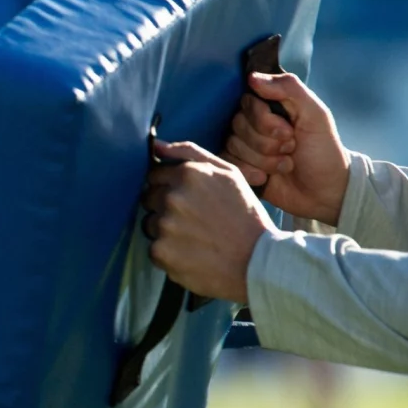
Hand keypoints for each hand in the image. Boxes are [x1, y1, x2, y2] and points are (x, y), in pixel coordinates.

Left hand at [141, 140, 280, 301]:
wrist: (258, 261)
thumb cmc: (245, 215)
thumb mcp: (228, 174)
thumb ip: (190, 153)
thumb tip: (157, 146)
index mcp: (188, 173)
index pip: (155, 176)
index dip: (169, 188)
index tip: (187, 201)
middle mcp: (172, 196)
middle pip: (149, 199)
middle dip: (164, 207)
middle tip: (193, 221)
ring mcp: (165, 225)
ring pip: (150, 224)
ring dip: (165, 230)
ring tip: (194, 238)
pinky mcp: (161, 252)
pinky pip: (153, 249)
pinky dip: (167, 253)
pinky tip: (190, 254)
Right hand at [222, 72, 348, 225]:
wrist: (326, 192)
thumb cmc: (324, 151)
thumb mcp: (316, 114)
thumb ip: (290, 88)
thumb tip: (252, 77)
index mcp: (270, 107)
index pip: (248, 104)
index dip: (265, 120)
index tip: (289, 131)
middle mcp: (253, 125)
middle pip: (238, 126)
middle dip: (268, 143)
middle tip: (291, 149)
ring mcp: (245, 147)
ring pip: (234, 147)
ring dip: (265, 161)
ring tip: (285, 165)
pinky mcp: (240, 169)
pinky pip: (230, 165)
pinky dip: (252, 174)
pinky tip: (268, 179)